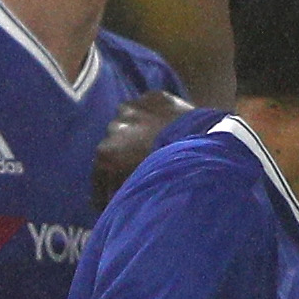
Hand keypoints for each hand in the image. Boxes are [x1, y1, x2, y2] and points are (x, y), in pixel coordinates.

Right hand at [94, 92, 197, 207]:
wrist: (199, 145)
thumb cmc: (168, 174)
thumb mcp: (138, 189)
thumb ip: (122, 192)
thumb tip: (116, 203)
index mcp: (106, 153)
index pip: (99, 174)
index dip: (105, 190)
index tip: (110, 200)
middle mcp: (113, 127)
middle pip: (115, 145)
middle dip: (123, 156)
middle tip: (137, 165)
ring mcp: (133, 107)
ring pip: (130, 122)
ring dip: (137, 131)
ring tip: (154, 141)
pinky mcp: (154, 96)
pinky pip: (150, 107)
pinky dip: (155, 116)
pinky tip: (166, 125)